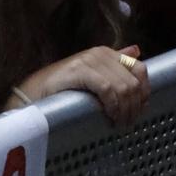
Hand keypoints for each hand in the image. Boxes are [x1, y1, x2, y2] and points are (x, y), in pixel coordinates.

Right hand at [18, 45, 148, 128]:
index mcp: (106, 53)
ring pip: (123, 87)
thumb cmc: (59, 88)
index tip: (140, 109)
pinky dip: (113, 105)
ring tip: (120, 123)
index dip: (144, 91)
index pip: (139, 69)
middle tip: (129, 122)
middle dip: (135, 105)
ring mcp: (90, 60)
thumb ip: (112, 66)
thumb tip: (137, 52)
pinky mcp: (80, 70)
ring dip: (125, 109)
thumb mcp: (89, 75)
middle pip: (133, 81)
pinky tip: (110, 116)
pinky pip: (107, 89)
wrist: (30, 93)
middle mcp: (100, 53)